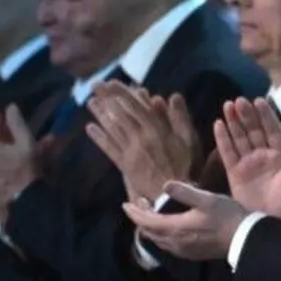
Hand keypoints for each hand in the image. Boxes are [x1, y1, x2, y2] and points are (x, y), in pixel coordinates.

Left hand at [86, 83, 198, 204]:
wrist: (173, 198)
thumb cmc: (187, 168)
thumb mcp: (190, 141)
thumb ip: (181, 118)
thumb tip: (173, 96)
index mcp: (156, 130)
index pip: (136, 106)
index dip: (123, 93)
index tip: (112, 82)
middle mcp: (139, 137)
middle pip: (121, 114)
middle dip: (107, 98)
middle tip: (94, 85)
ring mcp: (130, 151)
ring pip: (113, 129)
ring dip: (100, 114)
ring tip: (90, 101)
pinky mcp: (125, 164)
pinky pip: (109, 148)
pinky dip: (99, 138)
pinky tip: (90, 128)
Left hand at [120, 182, 250, 261]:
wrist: (244, 239)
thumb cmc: (226, 217)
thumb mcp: (206, 199)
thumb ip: (184, 192)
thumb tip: (165, 185)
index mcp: (175, 228)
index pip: (146, 221)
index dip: (134, 212)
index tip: (126, 204)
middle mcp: (174, 242)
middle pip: (149, 232)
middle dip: (141, 218)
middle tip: (141, 204)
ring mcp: (182, 250)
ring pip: (157, 240)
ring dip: (151, 228)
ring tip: (152, 215)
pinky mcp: (190, 254)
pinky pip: (167, 245)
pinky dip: (161, 235)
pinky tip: (168, 228)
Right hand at [215, 99, 280, 221]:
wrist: (271, 225)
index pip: (274, 131)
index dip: (267, 116)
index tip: (259, 100)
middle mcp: (265, 156)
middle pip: (255, 130)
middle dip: (248, 115)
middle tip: (239, 100)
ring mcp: (249, 163)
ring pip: (241, 138)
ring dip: (234, 122)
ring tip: (227, 105)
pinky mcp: (235, 173)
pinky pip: (228, 152)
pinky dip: (223, 139)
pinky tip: (218, 124)